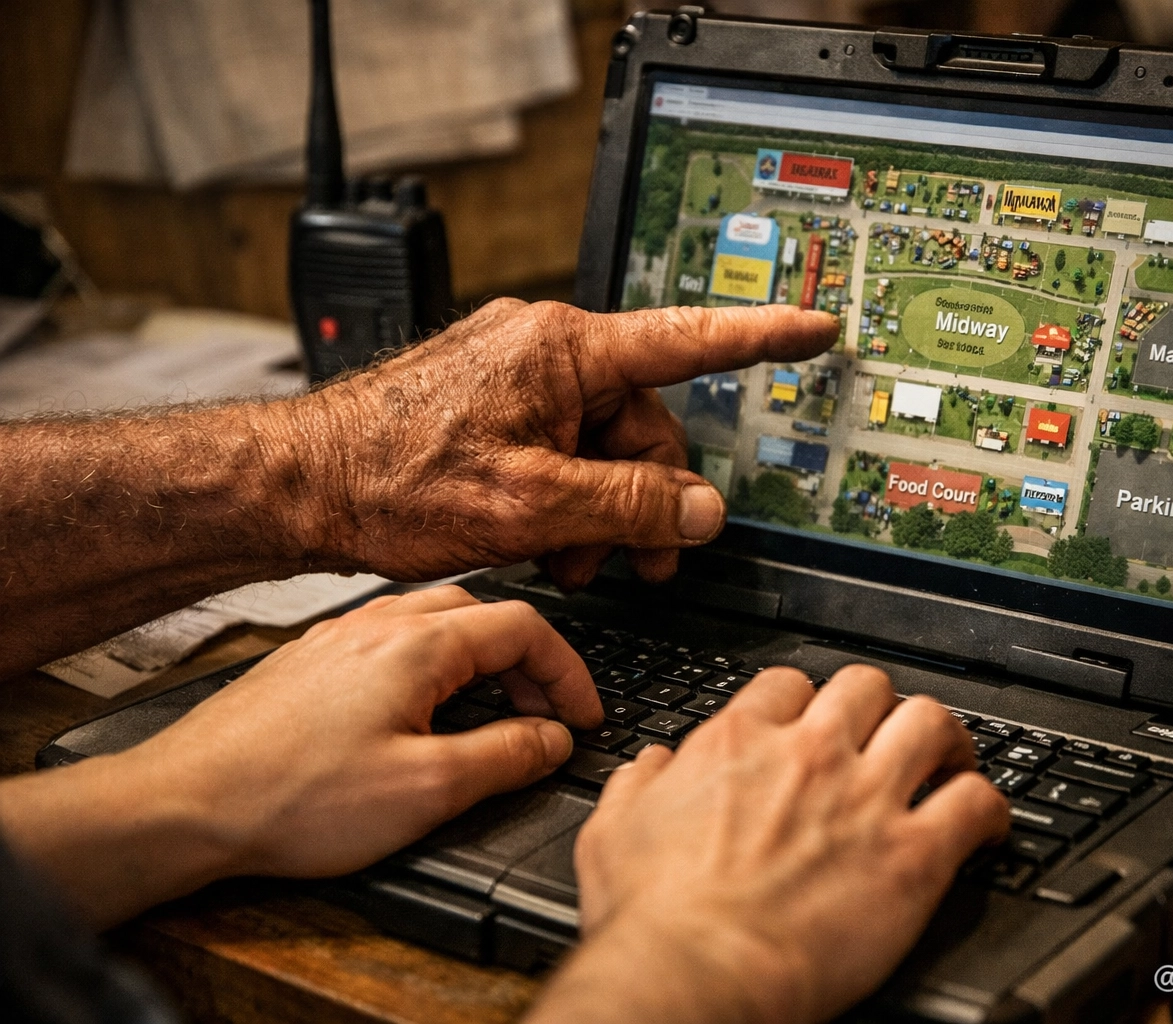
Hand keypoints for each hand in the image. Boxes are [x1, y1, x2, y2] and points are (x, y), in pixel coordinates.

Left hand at [0, 586, 600, 926]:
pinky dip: (430, 662)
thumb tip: (554, 739)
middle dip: (527, 661)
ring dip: (479, 657)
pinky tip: (418, 707)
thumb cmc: (291, 797)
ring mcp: (336, 638)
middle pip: (483, 614)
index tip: (583, 714)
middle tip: (542, 714)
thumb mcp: (426, 791)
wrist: (185, 803)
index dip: (568, 673)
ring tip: (490, 708)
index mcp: (418, 644)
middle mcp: (377, 624)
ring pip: (434, 621)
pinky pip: (389, 639)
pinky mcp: (307, 661)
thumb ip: (506, 756)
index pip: (526, 628)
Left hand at [285, 301, 838, 588]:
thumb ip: (632, 507)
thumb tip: (702, 511)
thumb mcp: (533, 506)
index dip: (763, 337)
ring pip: (602, 447)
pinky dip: (566, 500)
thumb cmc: (389, 479)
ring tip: (581, 564)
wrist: (297, 488)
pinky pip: (560, 450)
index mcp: (562, 349)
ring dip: (604, 510)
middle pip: (644, 422)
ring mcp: (514, 378)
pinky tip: (549, 545)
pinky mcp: (491, 407)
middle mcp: (542, 350)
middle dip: (648, 496)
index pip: (688, 338)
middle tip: (649, 562)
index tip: (816, 327)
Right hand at [529, 666, 1010, 1023]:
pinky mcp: (912, 855)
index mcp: (738, 743)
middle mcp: (809, 755)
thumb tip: (653, 765)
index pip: (790, 684)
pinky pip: (975, 803)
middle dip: (880, 708)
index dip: (807, 702)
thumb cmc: (653, 920)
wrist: (695, 975)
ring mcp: (866, 798)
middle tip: (886, 738)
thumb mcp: (612, 832)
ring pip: (930, 722)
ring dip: (945, 740)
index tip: (813, 725)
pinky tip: (985, 825)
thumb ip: (638, 784)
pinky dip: (989, 809)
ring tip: (949, 762)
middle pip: (868, 686)